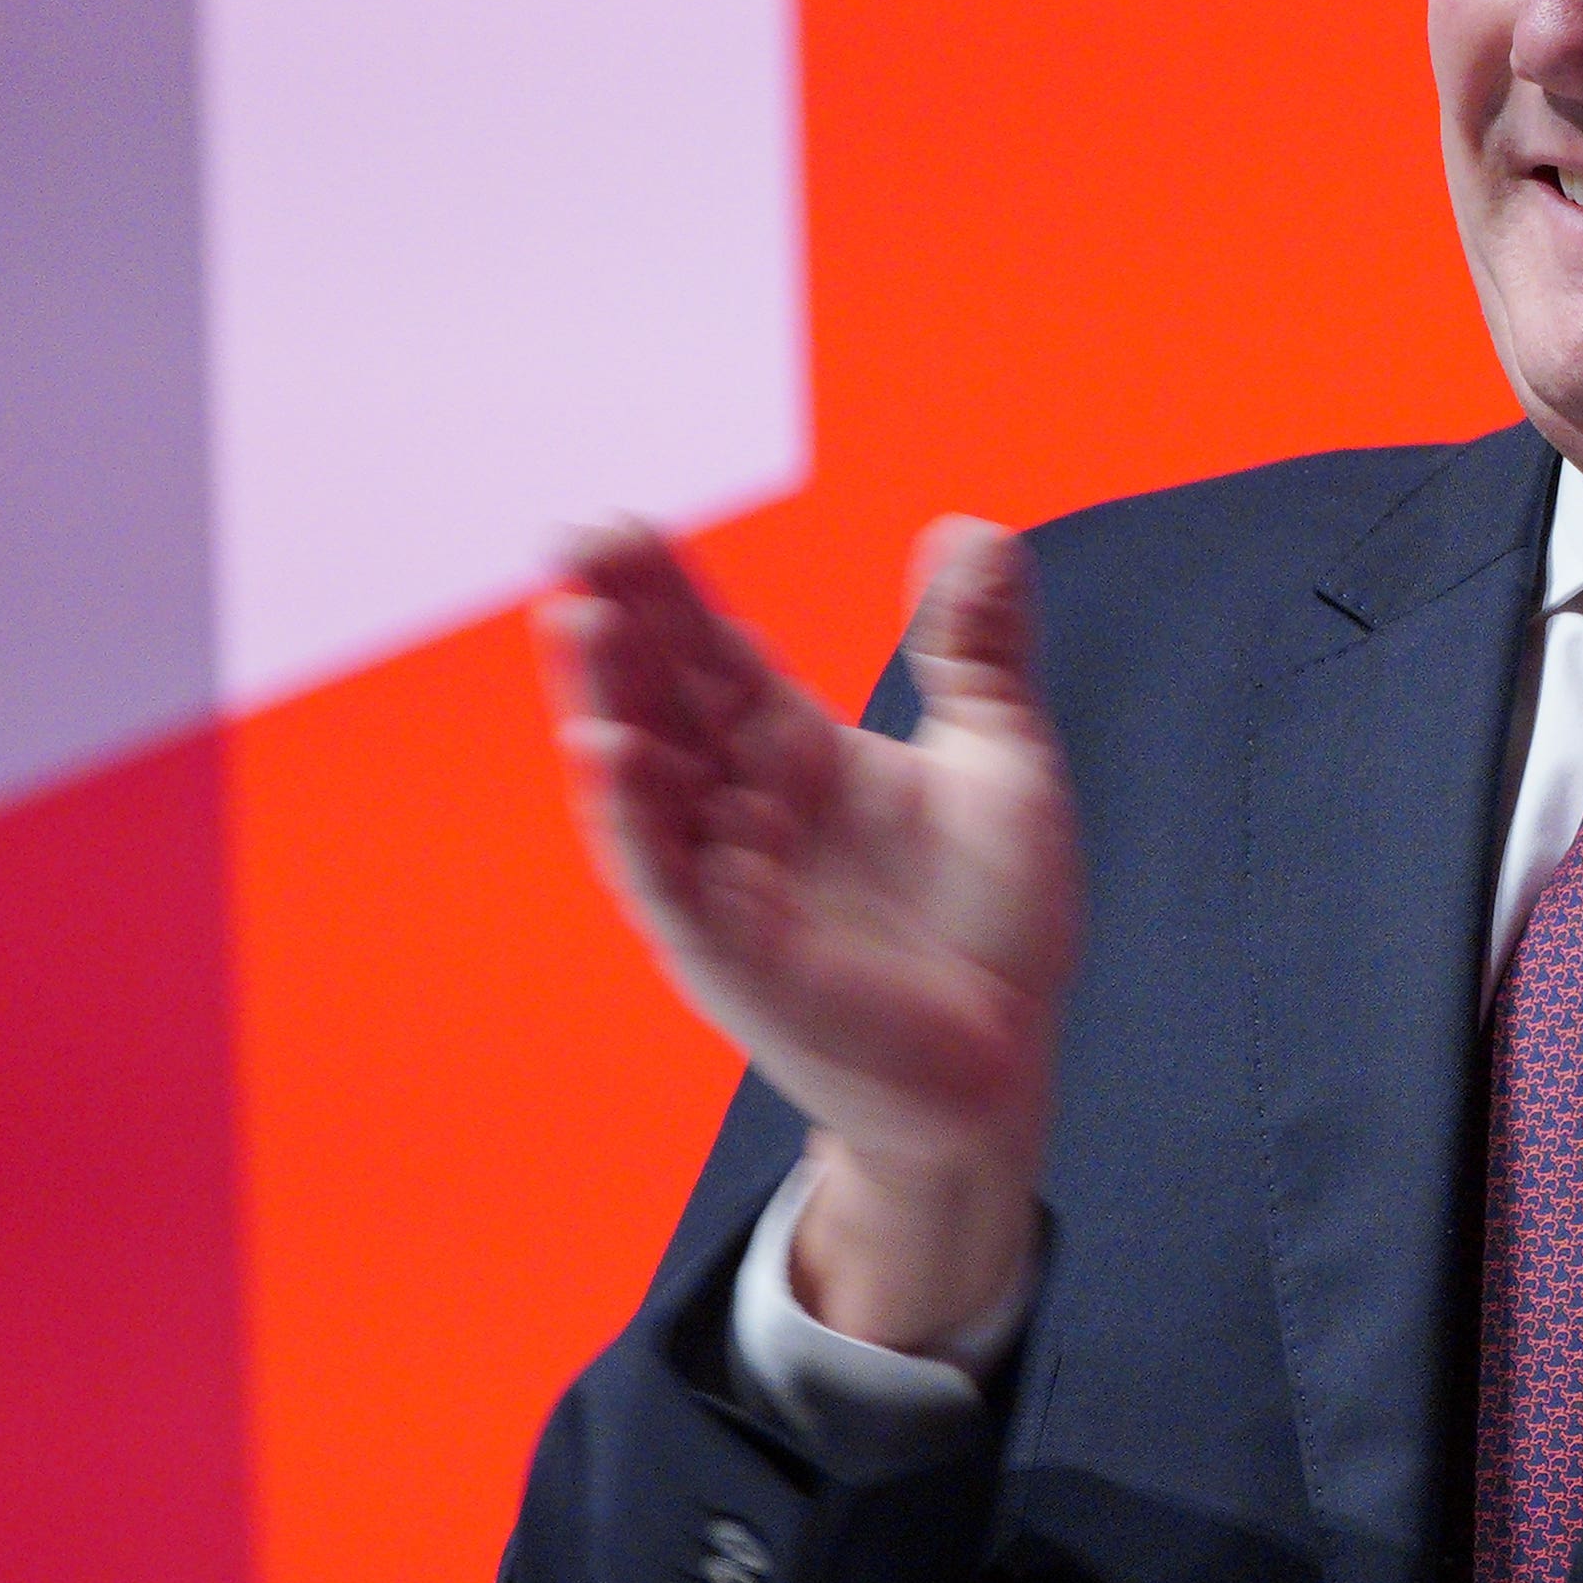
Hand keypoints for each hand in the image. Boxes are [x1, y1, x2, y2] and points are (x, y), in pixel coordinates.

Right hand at [534, 515, 1081, 1345]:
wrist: (1005, 1056)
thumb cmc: (993, 917)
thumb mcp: (1002, 761)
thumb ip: (979, 650)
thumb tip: (973, 526)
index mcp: (795, 751)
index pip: (714, 653)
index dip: (667, 592)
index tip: (616, 525)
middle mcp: (742, 808)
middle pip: (664, 700)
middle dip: (620, 627)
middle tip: (577, 544)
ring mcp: (727, 883)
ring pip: (647, 783)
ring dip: (608, 704)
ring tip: (578, 620)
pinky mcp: (735, 955)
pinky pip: (668, 881)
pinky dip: (634, 818)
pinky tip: (606, 751)